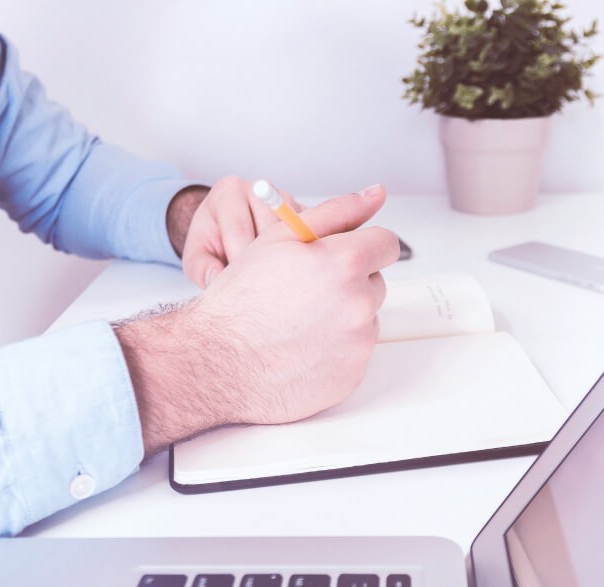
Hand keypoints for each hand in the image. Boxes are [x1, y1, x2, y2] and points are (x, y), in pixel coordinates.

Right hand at [117, 184, 397, 454]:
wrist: (218, 362)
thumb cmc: (241, 300)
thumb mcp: (280, 238)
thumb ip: (336, 211)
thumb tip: (375, 194)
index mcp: (345, 263)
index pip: (385, 244)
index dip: (362, 247)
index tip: (344, 255)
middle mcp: (358, 304)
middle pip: (375, 283)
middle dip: (349, 283)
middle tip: (306, 292)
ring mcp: (358, 344)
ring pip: (365, 319)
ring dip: (342, 317)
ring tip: (298, 322)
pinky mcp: (352, 375)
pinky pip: (355, 353)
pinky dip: (335, 350)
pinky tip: (300, 348)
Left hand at [177, 176, 301, 288]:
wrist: (227, 230)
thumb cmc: (211, 243)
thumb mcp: (196, 257)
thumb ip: (202, 269)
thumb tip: (217, 279)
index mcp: (228, 191)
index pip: (239, 228)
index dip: (240, 261)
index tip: (239, 285)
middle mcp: (259, 188)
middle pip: (270, 230)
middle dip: (264, 262)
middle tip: (259, 287)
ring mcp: (285, 198)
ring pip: (293, 234)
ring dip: (285, 260)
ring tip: (273, 280)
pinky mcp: (305, 211)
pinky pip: (310, 236)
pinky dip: (302, 255)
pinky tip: (289, 271)